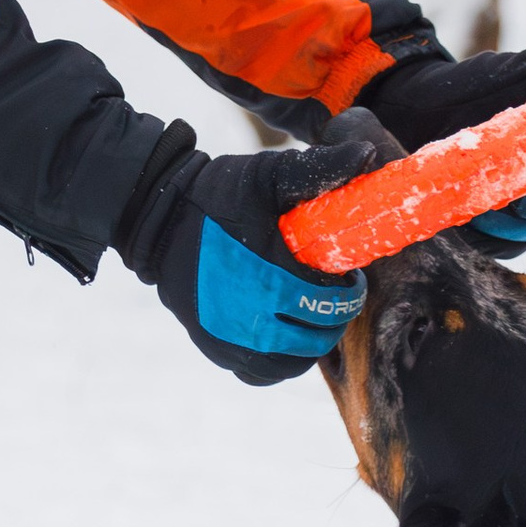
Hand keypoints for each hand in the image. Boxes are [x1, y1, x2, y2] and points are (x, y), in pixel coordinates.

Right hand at [117, 117, 390, 384]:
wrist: (157, 220)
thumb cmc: (217, 194)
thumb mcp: (268, 174)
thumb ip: (319, 168)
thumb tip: (368, 153)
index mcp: (270, 277)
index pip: (331, 302)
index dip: (347, 290)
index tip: (342, 274)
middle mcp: (249, 318)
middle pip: (318, 336)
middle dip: (332, 315)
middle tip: (327, 292)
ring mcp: (230, 340)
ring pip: (294, 361)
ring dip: (309, 340)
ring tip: (305, 311)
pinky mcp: (215, 350)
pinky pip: (262, 373)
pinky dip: (279, 360)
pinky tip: (281, 331)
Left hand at [361, 42, 525, 253]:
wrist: (410, 105)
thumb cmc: (464, 87)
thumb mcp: (505, 75)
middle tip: (511, 203)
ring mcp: (508, 205)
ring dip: (507, 230)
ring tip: (477, 209)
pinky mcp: (480, 225)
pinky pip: (496, 248)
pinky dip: (485, 243)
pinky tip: (464, 225)